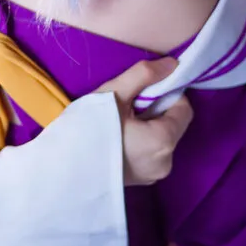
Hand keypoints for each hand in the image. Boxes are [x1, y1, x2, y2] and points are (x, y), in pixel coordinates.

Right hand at [96, 58, 191, 185]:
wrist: (61, 167)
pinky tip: (117, 140)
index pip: (184, 109)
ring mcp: (153, 175)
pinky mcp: (142, 181)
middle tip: (125, 108)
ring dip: (147, 127)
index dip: (166, 95)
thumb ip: (145, 75)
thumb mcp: (114, 93)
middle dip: (155, 111)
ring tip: (118, 125)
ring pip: (162, 139)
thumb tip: (173, 64)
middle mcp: (165, 161)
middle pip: (173, 125)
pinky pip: (151, 154)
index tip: (141, 93)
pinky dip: (141, 143)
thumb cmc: (86, 129)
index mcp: (163, 141)